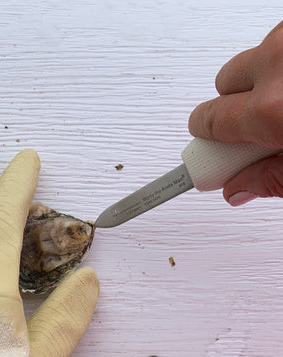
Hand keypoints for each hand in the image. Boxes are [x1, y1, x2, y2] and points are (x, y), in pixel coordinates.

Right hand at [188, 21, 282, 205]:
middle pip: (225, 84)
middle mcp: (280, 60)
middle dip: (236, 108)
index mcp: (273, 106)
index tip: (207, 157)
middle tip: (264, 131)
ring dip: (266, 80)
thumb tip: (239, 188)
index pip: (207, 123)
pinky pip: (282, 43)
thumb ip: (272, 178)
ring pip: (257, 57)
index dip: (206, 142)